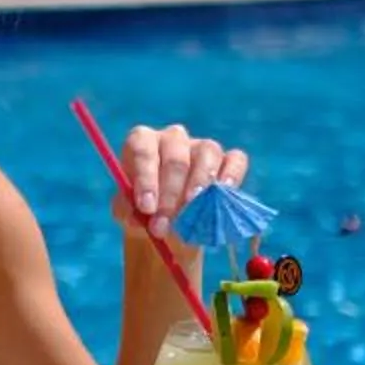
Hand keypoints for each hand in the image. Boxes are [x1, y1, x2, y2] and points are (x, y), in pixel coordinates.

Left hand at [116, 123, 247, 242]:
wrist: (169, 225)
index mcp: (142, 142)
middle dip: (170, 195)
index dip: (145, 178)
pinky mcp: (228, 159)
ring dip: (199, 184)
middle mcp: (172, 138)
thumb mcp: (128, 213)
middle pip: (175, 157)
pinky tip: (224, 192)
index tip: (146, 208)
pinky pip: (235, 159)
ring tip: (194, 209)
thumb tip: (138, 216)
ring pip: (206, 153)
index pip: (142, 149)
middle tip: (164, 225)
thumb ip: (128, 211)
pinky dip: (231, 174)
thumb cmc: (144, 212)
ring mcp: (202, 146)